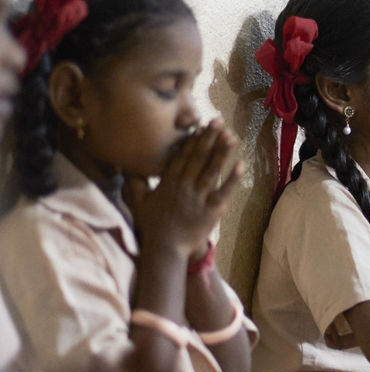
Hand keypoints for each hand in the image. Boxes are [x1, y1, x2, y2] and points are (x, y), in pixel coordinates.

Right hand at [125, 121, 242, 261]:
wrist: (165, 250)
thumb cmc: (151, 226)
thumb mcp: (137, 201)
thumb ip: (134, 181)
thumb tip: (125, 164)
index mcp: (169, 182)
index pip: (182, 156)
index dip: (193, 139)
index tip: (201, 125)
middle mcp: (184, 186)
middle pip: (198, 158)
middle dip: (209, 138)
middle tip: (218, 122)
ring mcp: (198, 198)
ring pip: (211, 170)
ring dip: (222, 152)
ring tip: (231, 136)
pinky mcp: (211, 210)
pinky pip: (223, 192)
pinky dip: (232, 179)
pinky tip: (240, 165)